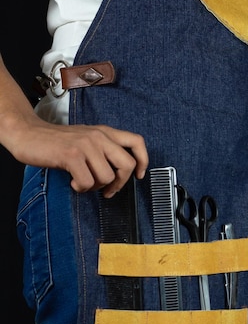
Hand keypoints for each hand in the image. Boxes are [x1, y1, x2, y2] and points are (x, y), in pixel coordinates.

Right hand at [6, 112, 148, 197]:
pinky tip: (72, 182)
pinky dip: (80, 188)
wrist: (28, 134)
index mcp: (105, 132)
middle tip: (108, 191)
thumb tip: (120, 174)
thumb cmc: (57, 142)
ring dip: (95, 187)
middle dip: (120, 184)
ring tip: (82, 182)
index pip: (137, 141)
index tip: (138, 176)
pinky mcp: (72, 155)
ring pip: (107, 177)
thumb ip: (104, 150)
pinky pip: (87, 182)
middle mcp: (99, 136)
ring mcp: (86, 145)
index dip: (143, 161)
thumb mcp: (86, 139)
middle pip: (127, 164)